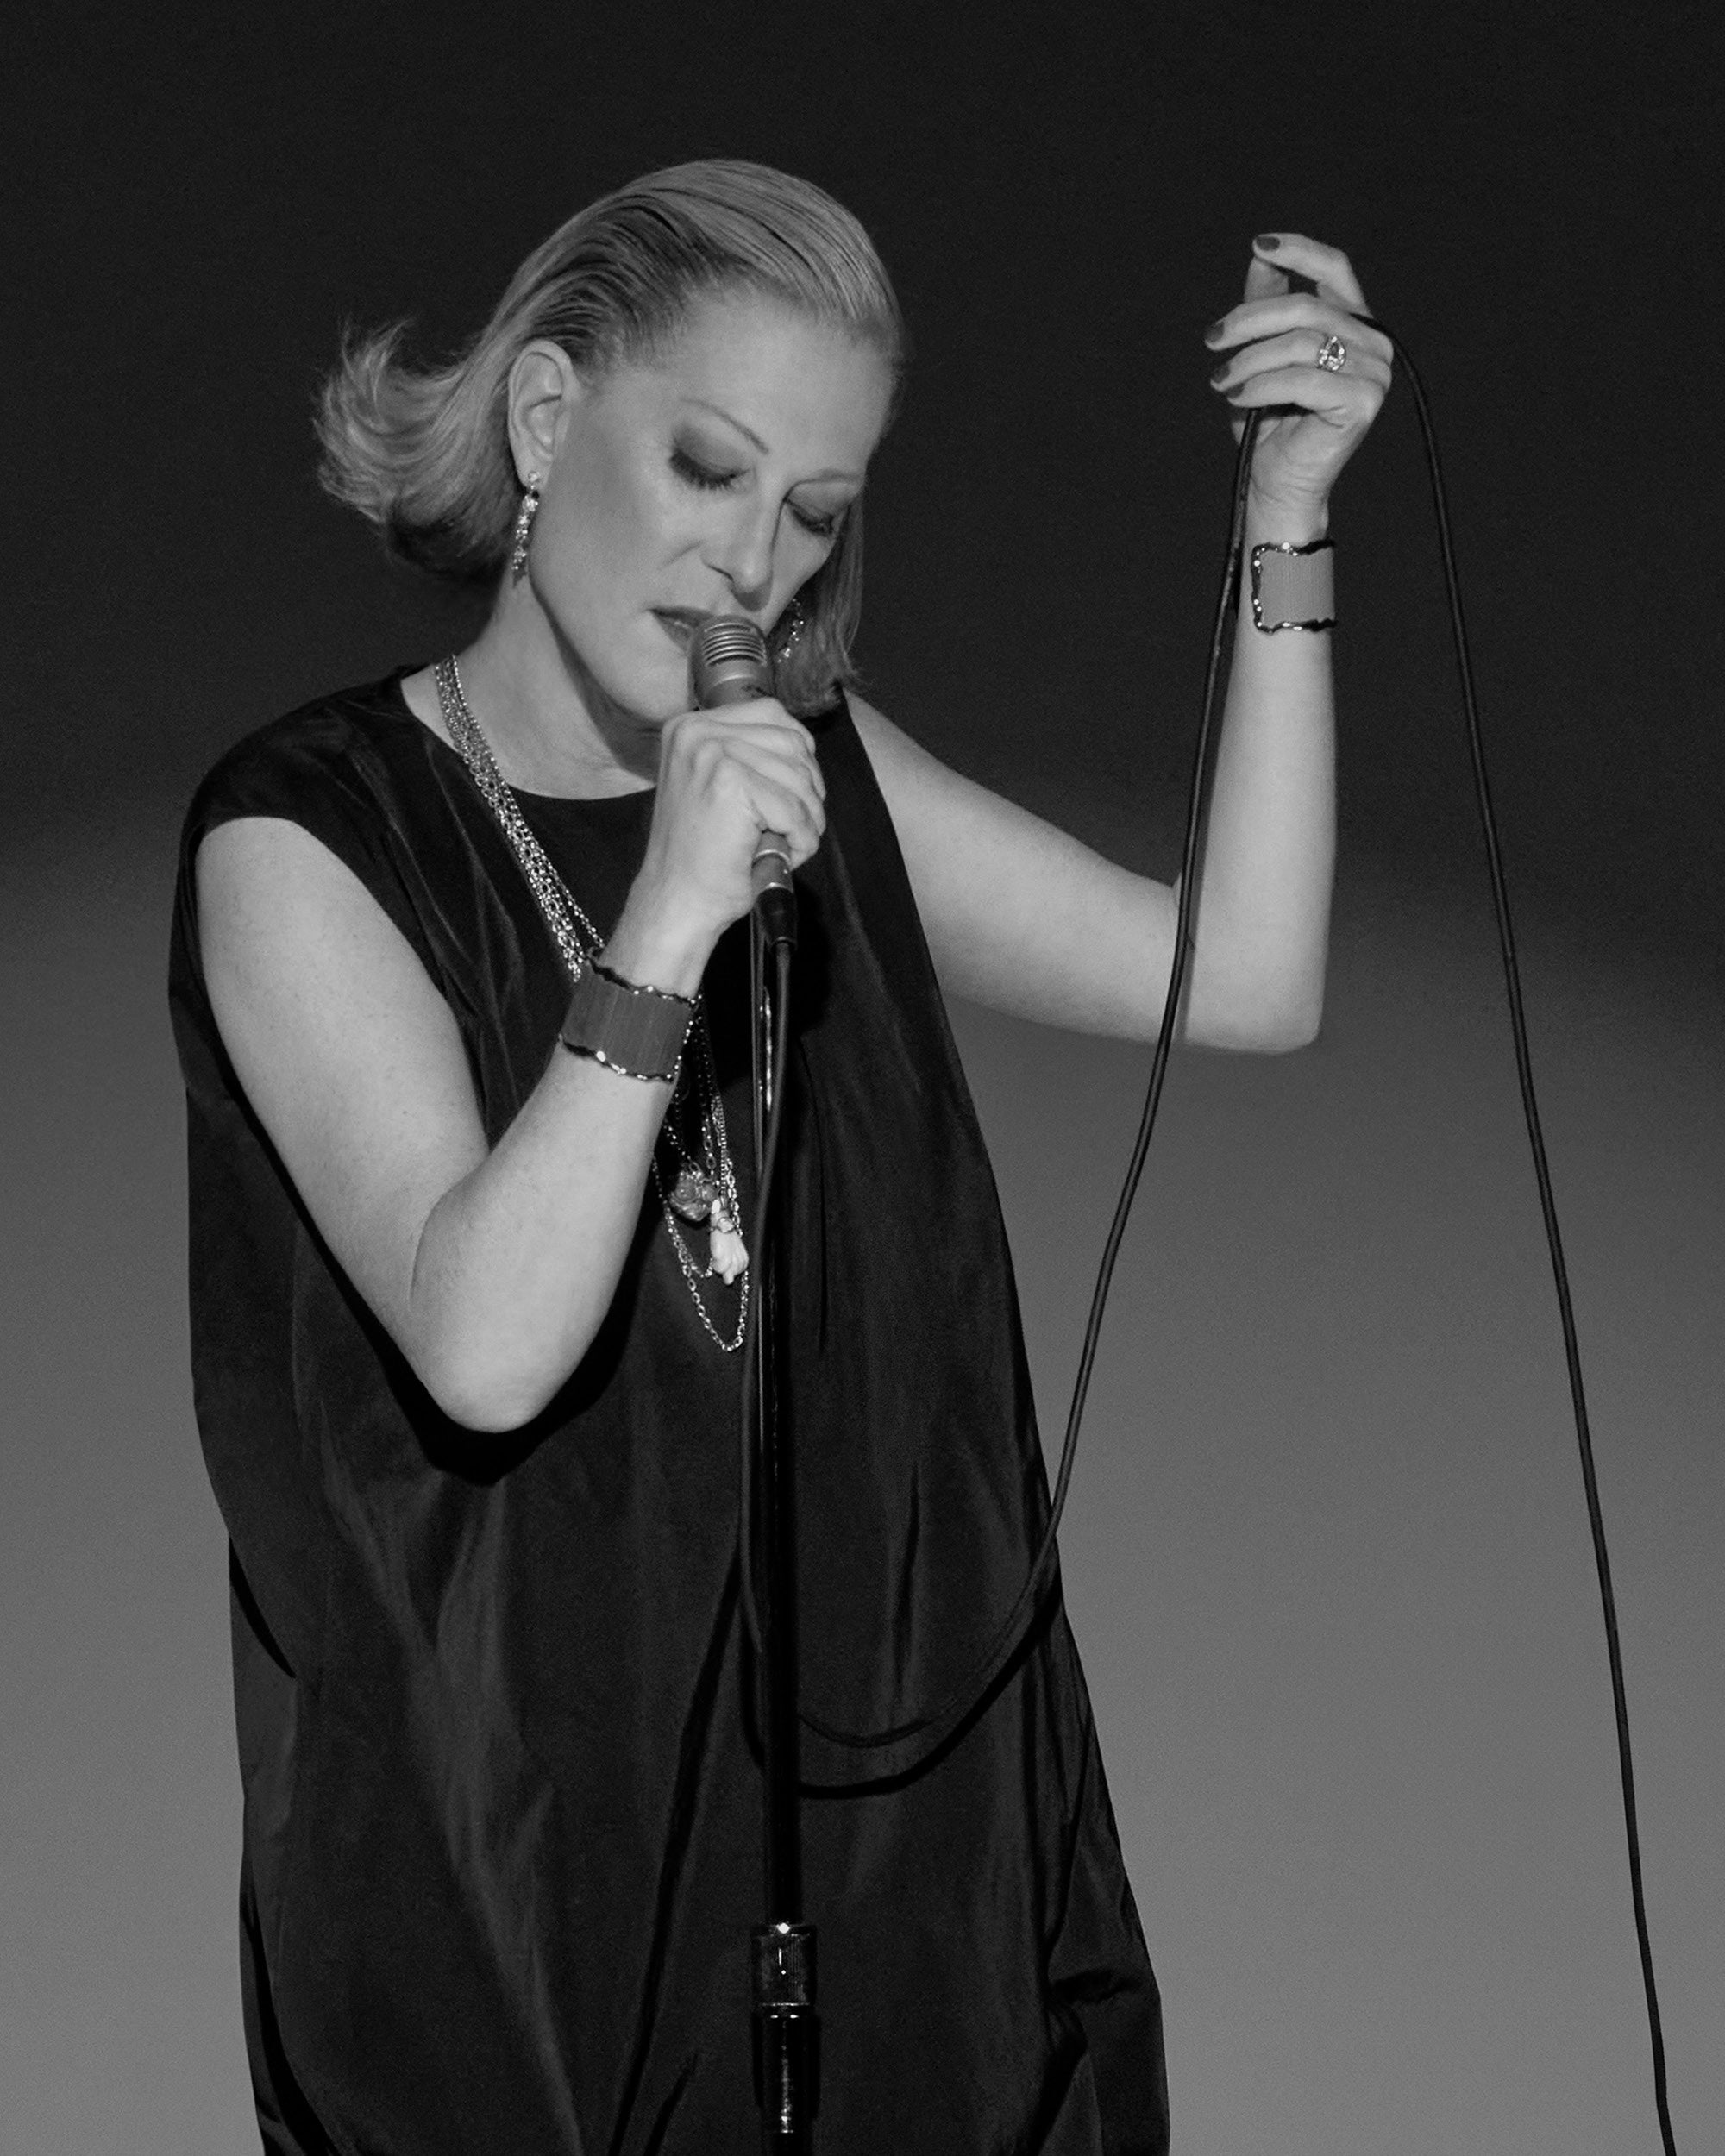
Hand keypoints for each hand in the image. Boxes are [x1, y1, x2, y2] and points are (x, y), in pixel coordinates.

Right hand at [619, 697, 826, 970]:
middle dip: (808, 789)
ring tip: (787, 845)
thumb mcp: (718, 787)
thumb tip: (804, 747)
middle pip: (793, 742)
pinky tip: (781, 855)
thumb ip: (750, 757)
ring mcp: (711, 753)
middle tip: (796, 827)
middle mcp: (696, 731)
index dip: (798, 755)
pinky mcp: (729, 782)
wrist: (677, 901)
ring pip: (798, 775)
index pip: (773, 714)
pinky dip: (801, 838)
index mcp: (691, 726)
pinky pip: (794, 807)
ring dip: (807, 817)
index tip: (795, 794)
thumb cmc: (702, 856)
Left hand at [1205, 233, 1390, 523]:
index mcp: (1354, 325)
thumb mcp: (1261, 354)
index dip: (1299, 251)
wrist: (1277, 484)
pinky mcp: (1363, 401)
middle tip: (1213, 339)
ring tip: (1222, 380)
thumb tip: (1260, 255)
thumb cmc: (1270, 422)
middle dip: (1251, 319)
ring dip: (1250, 359)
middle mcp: (1372, 344)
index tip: (1258, 245)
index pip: (1335, 269)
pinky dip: (1261, 385)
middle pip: (1307, 308)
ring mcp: (1374, 373)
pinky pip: (1302, 378)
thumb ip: (1267, 305)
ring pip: (1300, 343)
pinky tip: (1237, 397)